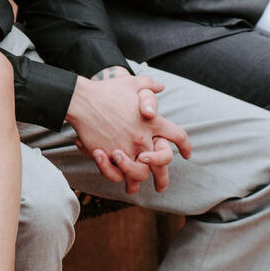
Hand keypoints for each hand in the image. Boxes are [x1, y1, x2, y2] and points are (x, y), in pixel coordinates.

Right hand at [65, 72, 191, 195]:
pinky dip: (117, 177)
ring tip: (133, 187)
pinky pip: (118, 175)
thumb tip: (161, 86)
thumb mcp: (131, 83)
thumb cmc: (106, 91)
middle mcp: (142, 138)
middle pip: (162, 163)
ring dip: (136, 182)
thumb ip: (149, 85)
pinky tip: (116, 177)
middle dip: (163, 178)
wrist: (82, 100)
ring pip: (139, 174)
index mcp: (152, 122)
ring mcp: (126, 148)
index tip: (187, 153)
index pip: (178, 136)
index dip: (186, 146)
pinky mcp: (109, 155)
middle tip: (161, 187)